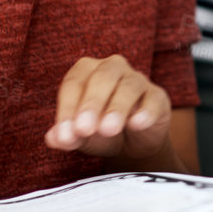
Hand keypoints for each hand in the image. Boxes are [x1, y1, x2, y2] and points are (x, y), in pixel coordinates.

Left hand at [44, 55, 171, 159]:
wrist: (132, 143)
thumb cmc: (99, 131)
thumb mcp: (79, 136)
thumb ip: (66, 135)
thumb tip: (54, 138)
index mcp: (87, 71)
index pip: (74, 83)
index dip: (67, 108)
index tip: (65, 135)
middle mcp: (113, 68)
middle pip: (102, 77)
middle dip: (92, 103)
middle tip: (84, 129)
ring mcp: (138, 80)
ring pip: (128, 86)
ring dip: (117, 107)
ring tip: (108, 129)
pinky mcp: (158, 97)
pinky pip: (153, 99)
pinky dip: (145, 111)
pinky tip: (136, 124)